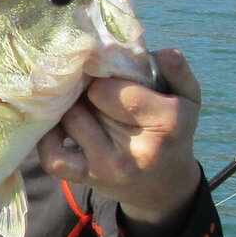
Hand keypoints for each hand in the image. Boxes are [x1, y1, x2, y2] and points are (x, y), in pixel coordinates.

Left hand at [37, 48, 202, 235]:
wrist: (162, 184)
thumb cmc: (171, 130)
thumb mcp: (187, 98)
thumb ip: (176, 70)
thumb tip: (156, 51)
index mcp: (168, 122)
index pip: (120, 84)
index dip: (107, 75)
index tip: (111, 77)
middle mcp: (139, 150)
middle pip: (90, 98)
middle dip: (88, 88)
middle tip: (94, 89)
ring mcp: (109, 167)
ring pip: (69, 118)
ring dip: (71, 107)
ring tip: (85, 106)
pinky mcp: (87, 179)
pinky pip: (52, 157)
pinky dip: (48, 138)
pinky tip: (60, 125)